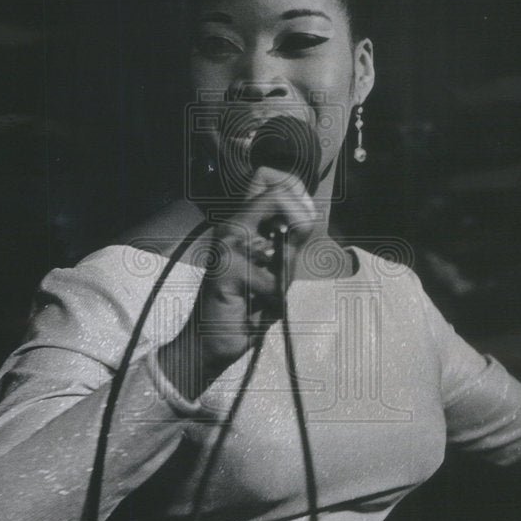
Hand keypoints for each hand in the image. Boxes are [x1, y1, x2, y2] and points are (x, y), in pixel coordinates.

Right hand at [157, 167, 315, 398]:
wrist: (210, 340)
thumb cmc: (245, 305)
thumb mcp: (274, 267)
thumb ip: (289, 239)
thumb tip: (309, 213)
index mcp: (241, 221)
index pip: (274, 181)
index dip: (299, 198)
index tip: (300, 228)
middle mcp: (232, 225)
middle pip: (284, 197)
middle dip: (295, 244)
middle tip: (276, 273)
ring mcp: (228, 245)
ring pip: (286, 253)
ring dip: (281, 283)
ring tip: (259, 295)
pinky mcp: (228, 269)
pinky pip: (275, 285)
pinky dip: (272, 304)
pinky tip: (251, 308)